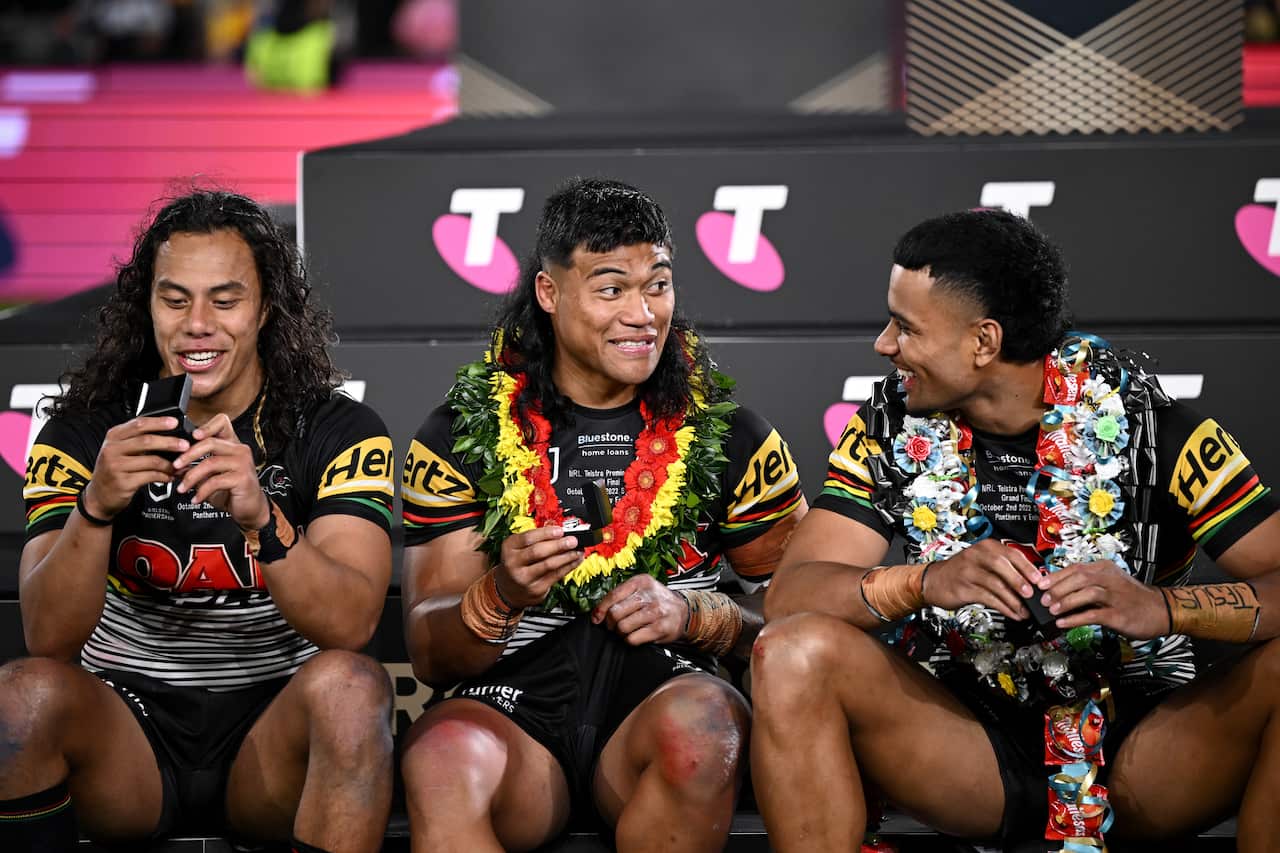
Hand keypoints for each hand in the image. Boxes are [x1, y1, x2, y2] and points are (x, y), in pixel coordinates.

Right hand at [83, 416, 190, 518]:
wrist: (99, 495)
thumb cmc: (115, 469)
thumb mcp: (121, 450)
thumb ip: (139, 440)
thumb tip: (170, 434)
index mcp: (114, 436)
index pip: (138, 424)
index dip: (159, 422)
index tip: (175, 422)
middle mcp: (112, 449)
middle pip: (146, 441)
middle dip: (170, 442)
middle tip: (185, 445)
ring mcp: (116, 466)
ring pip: (151, 460)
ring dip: (170, 464)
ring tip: (180, 466)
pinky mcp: (123, 482)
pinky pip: (151, 476)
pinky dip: (164, 476)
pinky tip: (170, 476)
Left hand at [172, 413, 268, 530]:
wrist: (249, 507)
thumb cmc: (231, 489)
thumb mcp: (212, 474)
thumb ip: (199, 465)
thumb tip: (177, 464)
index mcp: (232, 444)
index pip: (222, 423)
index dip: (207, 426)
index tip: (193, 436)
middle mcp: (239, 450)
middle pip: (210, 442)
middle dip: (188, 455)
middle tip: (176, 466)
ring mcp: (243, 463)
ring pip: (210, 463)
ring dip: (191, 477)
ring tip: (183, 488)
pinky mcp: (243, 478)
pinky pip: (215, 481)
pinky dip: (202, 492)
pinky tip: (196, 498)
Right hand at [495, 526, 582, 608]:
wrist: (509, 589)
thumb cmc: (517, 563)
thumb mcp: (519, 547)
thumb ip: (536, 538)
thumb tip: (559, 530)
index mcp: (509, 547)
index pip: (528, 538)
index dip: (546, 533)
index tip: (560, 530)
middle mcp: (513, 563)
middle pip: (538, 552)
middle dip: (558, 545)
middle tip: (572, 541)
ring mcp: (524, 578)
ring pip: (549, 565)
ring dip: (567, 557)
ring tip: (577, 551)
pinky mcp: (535, 589)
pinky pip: (555, 576)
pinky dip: (568, 567)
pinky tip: (575, 560)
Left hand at [591, 574, 687, 644]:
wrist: (683, 612)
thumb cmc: (657, 602)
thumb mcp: (641, 590)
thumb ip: (621, 597)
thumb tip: (597, 614)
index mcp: (641, 582)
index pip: (614, 595)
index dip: (601, 609)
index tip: (597, 618)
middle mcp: (649, 595)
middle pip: (616, 612)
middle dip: (610, 623)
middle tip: (614, 626)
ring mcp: (656, 612)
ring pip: (623, 627)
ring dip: (620, 633)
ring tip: (626, 631)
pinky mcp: (660, 628)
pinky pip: (633, 638)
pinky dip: (630, 640)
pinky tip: (635, 636)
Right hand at [923, 539, 1042, 620]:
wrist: (932, 581)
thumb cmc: (961, 572)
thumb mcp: (982, 563)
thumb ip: (1004, 569)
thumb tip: (1030, 582)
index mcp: (986, 547)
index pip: (1011, 554)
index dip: (1028, 568)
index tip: (1040, 580)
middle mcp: (976, 556)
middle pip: (1002, 565)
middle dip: (1019, 581)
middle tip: (1032, 594)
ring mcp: (968, 571)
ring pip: (995, 584)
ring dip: (1013, 600)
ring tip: (1024, 611)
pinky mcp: (963, 588)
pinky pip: (987, 598)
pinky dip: (1003, 607)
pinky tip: (1011, 613)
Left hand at [1038, 560, 1168, 639]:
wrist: (1162, 610)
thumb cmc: (1132, 598)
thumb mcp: (1110, 583)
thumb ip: (1087, 584)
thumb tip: (1058, 590)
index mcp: (1105, 569)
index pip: (1074, 568)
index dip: (1055, 576)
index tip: (1040, 584)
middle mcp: (1110, 579)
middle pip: (1078, 578)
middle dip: (1057, 588)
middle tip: (1043, 599)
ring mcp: (1115, 596)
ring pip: (1086, 594)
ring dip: (1065, 602)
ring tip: (1051, 611)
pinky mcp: (1118, 614)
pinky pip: (1093, 615)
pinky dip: (1075, 619)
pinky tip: (1063, 623)